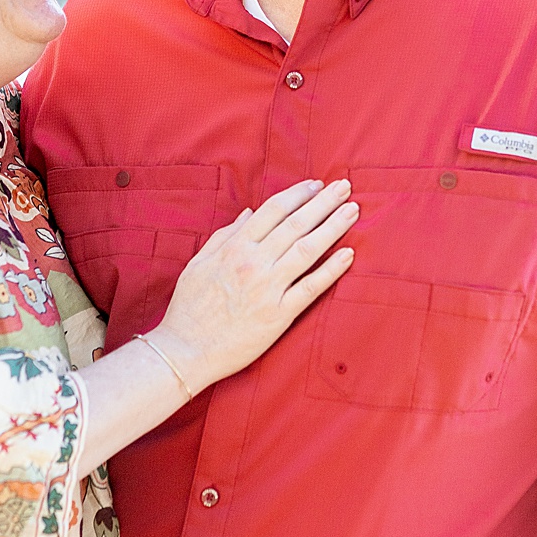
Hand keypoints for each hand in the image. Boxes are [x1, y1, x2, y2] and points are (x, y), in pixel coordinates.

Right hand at [147, 179, 356, 388]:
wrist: (184, 351)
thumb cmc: (188, 308)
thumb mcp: (198, 264)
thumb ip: (225, 236)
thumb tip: (249, 213)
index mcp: (234, 248)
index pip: (273, 211)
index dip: (298, 194)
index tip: (317, 184)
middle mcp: (254, 263)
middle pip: (296, 224)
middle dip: (323, 202)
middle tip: (345, 187)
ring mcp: (268, 288)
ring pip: (308, 249)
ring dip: (334, 226)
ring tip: (353, 211)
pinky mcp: (279, 315)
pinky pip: (311, 287)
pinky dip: (332, 269)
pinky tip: (349, 254)